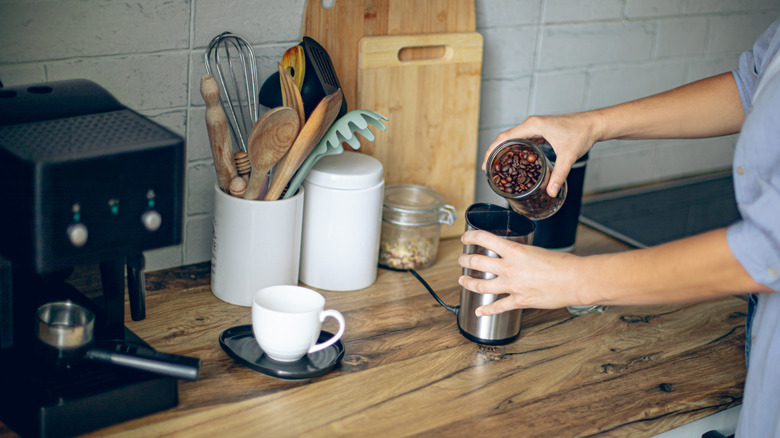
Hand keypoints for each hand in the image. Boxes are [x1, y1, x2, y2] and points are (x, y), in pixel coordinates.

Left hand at [457, 229, 585, 315]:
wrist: (575, 280)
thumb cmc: (561, 263)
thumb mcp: (535, 250)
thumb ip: (518, 253)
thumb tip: (510, 254)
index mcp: (514, 250)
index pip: (483, 238)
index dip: (470, 237)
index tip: (466, 238)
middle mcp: (509, 267)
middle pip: (476, 263)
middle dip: (464, 260)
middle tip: (462, 260)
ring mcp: (512, 286)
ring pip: (481, 286)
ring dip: (468, 283)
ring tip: (463, 281)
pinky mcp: (519, 301)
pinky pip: (498, 307)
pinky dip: (486, 310)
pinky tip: (479, 311)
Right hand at [483, 113, 600, 196]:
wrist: (593, 124)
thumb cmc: (581, 133)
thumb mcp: (568, 156)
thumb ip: (559, 175)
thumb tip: (551, 192)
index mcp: (533, 126)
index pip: (504, 138)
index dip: (491, 151)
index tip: (486, 164)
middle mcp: (531, 124)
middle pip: (505, 138)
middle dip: (494, 153)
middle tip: (488, 169)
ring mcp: (536, 127)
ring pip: (513, 138)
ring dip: (504, 151)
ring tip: (498, 166)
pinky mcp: (541, 131)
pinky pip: (523, 140)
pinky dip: (516, 149)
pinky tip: (515, 160)